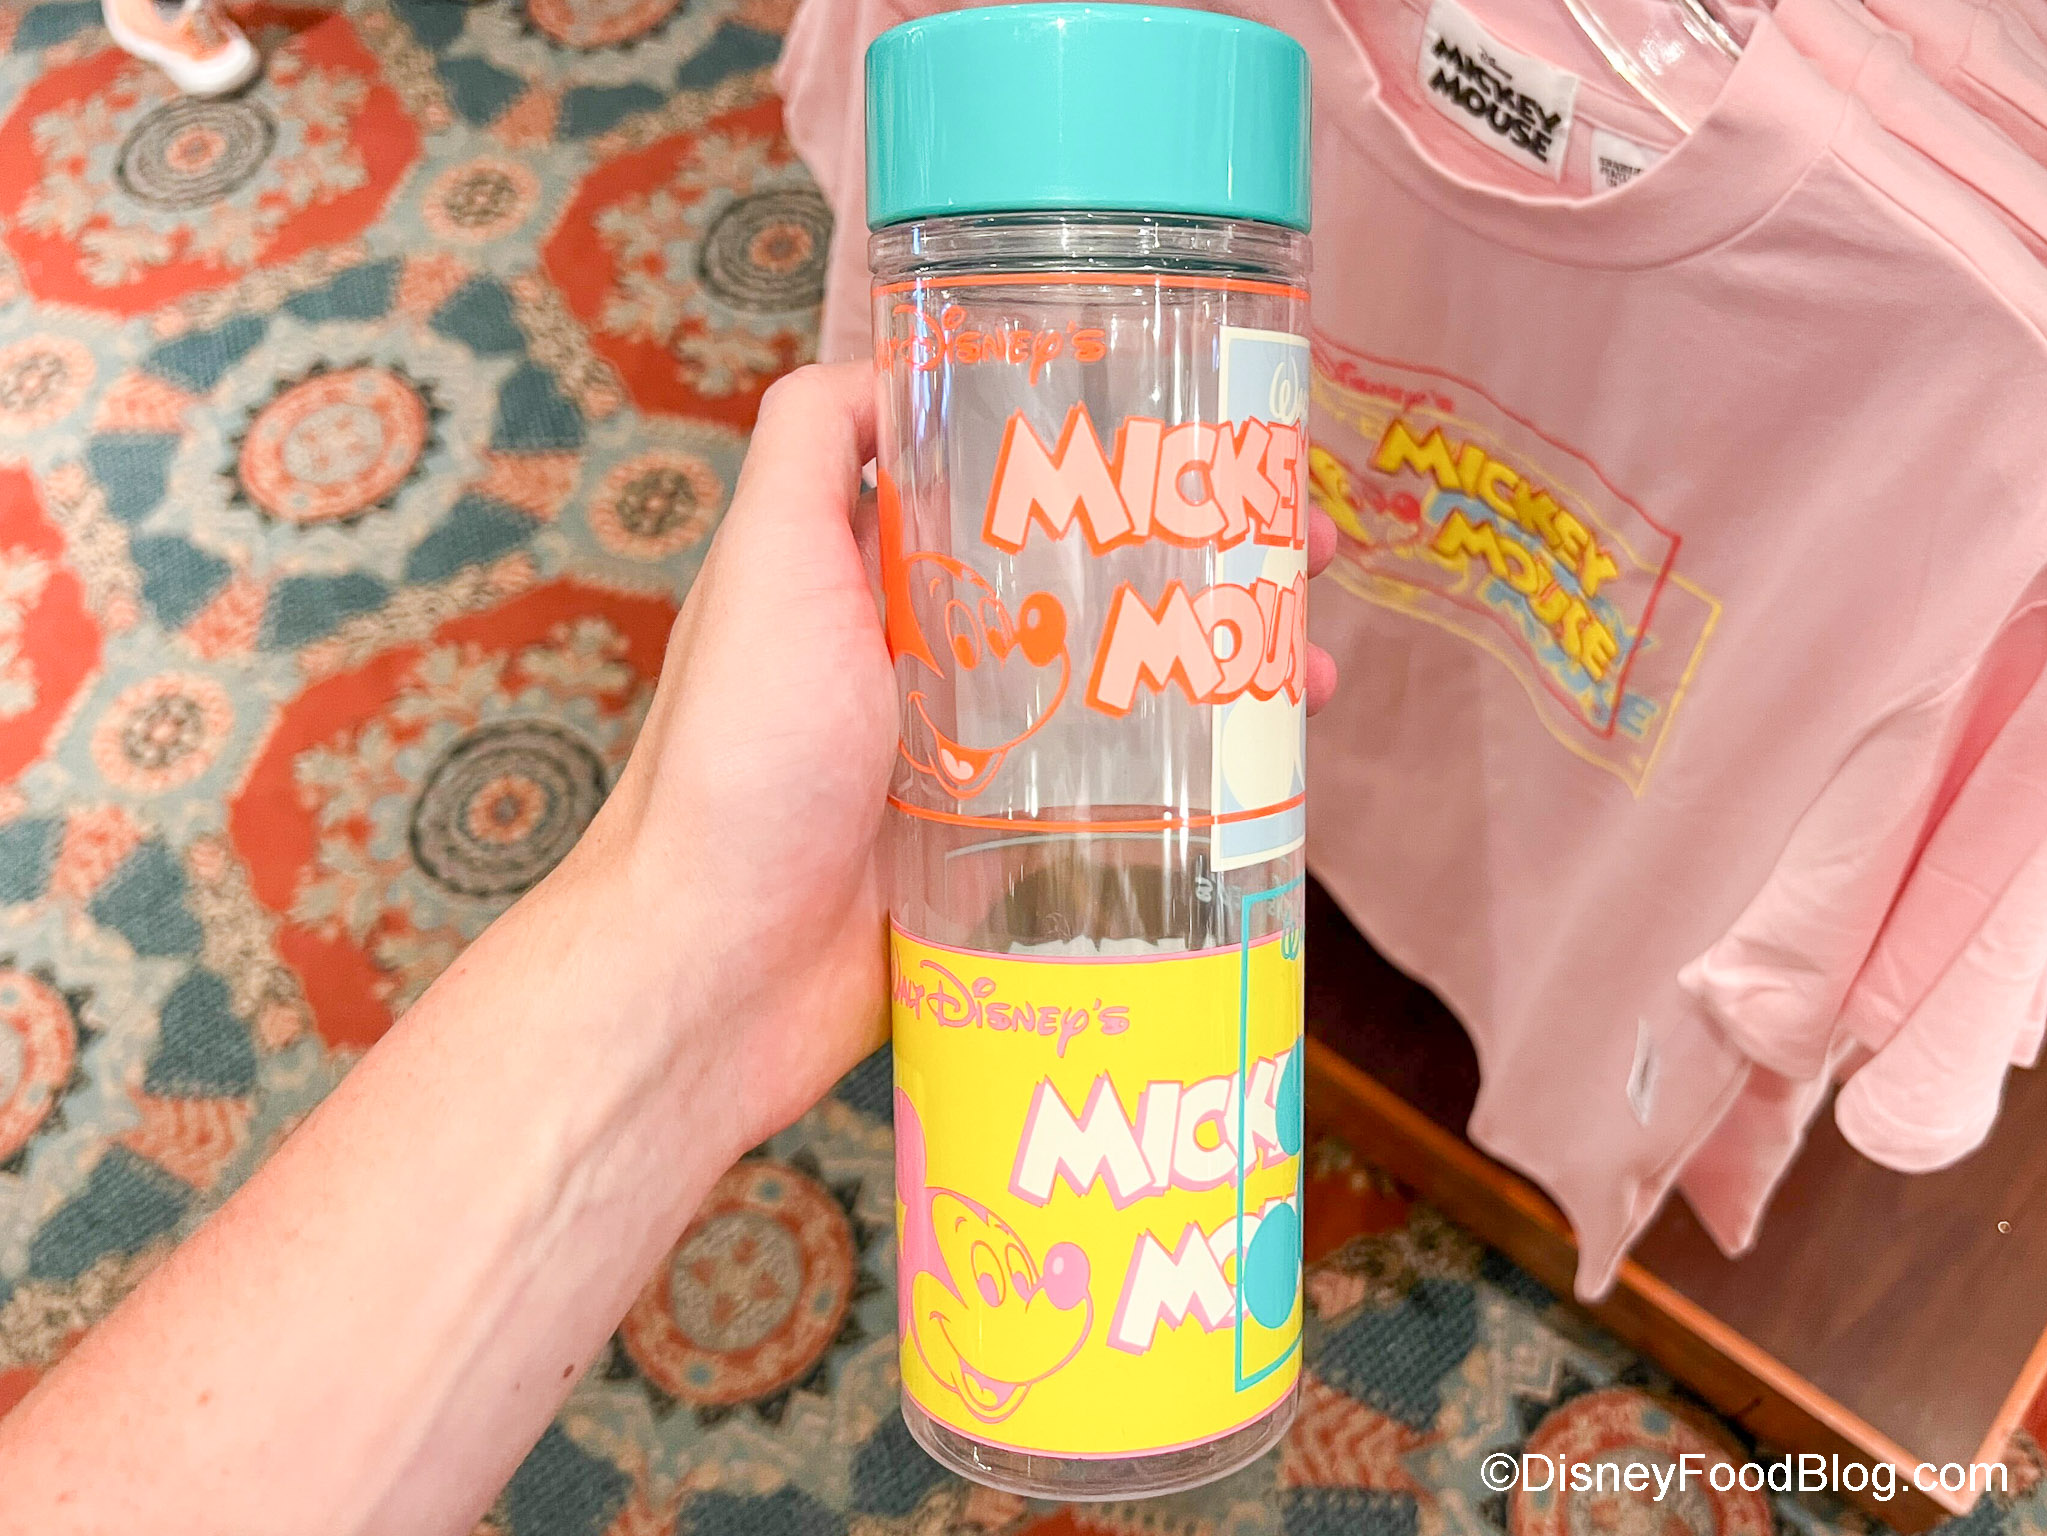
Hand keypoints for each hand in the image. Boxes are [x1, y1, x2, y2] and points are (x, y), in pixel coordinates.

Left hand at [580, 362, 1339, 1156]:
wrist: (715, 972)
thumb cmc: (737, 761)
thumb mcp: (764, 563)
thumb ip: (807, 442)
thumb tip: (888, 356)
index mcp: (878, 575)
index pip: (1018, 486)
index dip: (1117, 456)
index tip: (1210, 436)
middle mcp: (931, 657)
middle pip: (1092, 583)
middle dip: (1202, 562)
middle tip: (1302, 552)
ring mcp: (975, 759)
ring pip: (1120, 691)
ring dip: (1220, 673)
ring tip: (1306, 675)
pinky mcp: (1003, 853)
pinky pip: (1111, 800)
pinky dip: (1190, 782)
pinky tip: (1264, 778)